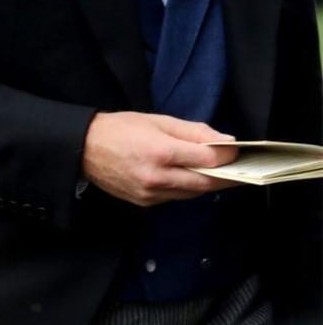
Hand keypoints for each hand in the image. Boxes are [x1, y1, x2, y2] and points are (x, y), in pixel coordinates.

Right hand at [82, 111, 238, 206]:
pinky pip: (175, 198)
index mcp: (160, 151)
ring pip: (192, 194)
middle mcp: (157, 177)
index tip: (238, 152)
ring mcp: (151, 194)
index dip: (227, 157)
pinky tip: (189, 178)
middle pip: (205, 183)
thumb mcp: (157, 121)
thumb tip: (225, 141)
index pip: (207, 161)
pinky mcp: (145, 203)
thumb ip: (192, 131)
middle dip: (226, 177)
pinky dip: (186, 189)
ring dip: (207, 184)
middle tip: (240, 170)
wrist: (85, 148)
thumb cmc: (120, 128)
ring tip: (218, 174)